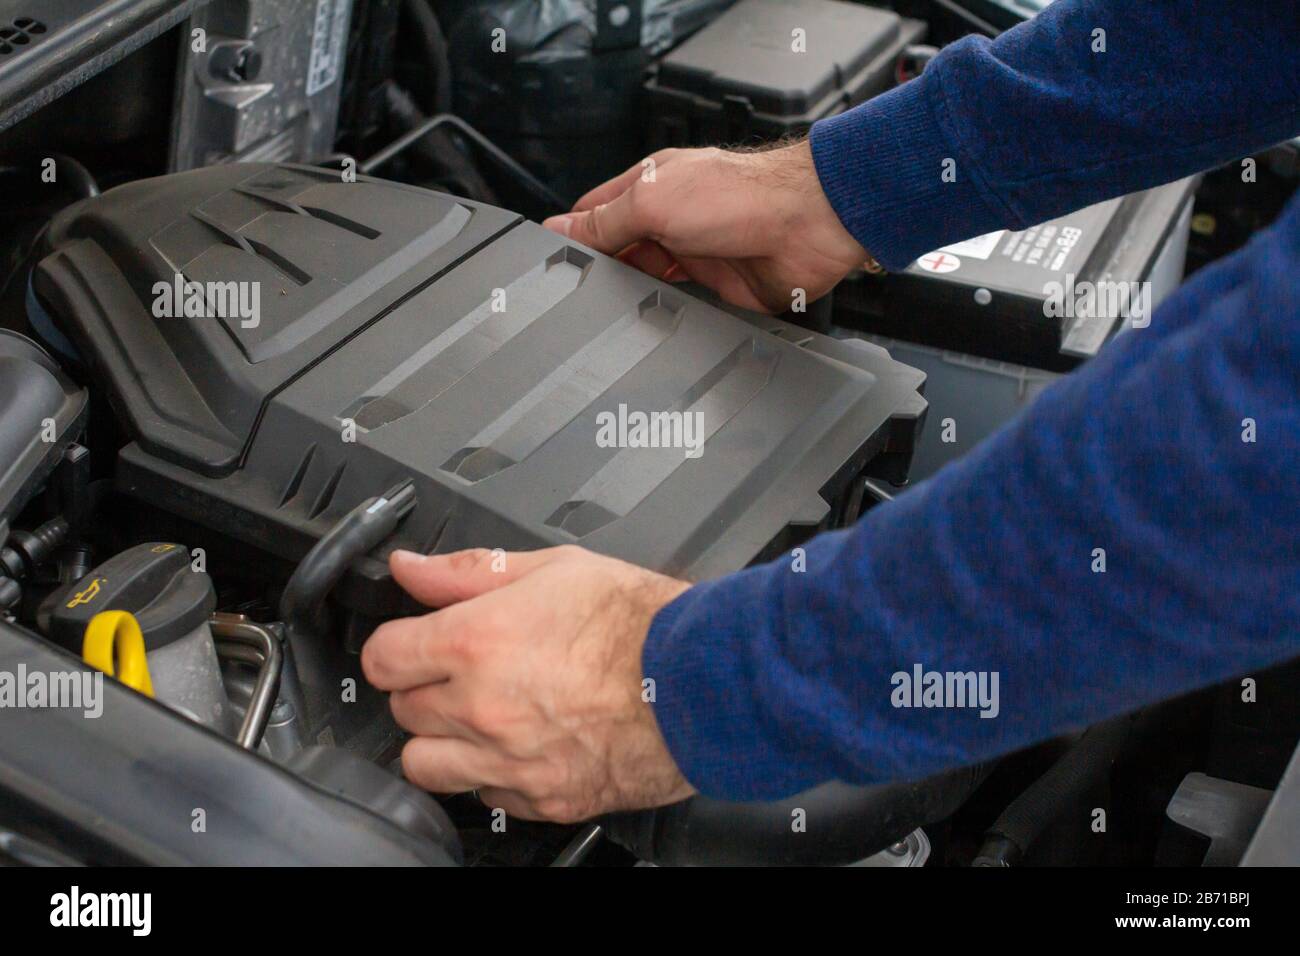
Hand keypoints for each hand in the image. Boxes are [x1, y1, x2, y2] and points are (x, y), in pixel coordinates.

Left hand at [361, 545, 695, 822]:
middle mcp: (481, 708)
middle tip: (463, 672)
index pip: (383, 658)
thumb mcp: (555, 567)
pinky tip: (523, 744)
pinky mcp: (543, 798)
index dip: (396, 646)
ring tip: (480, 717)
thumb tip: (411, 567)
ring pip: (425, 766)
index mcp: (476, 643)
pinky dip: (492, 774)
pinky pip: (484, 795)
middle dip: (425, 689)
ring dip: (442, 741)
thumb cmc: (640, 622)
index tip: (413, 643)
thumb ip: (469, 571)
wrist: (703, 681)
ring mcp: (510, 760)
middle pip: (402, 711)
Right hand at [543, 140, 866, 313]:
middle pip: (620, 252)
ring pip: (649, 281)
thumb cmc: (743, 195)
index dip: (573, 237)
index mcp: (650, 188)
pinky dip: (666, 314)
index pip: (596, 214)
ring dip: (634, 296)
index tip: (550, 263)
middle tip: (577, 298)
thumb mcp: (652, 201)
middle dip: (602, 272)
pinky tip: (653, 324)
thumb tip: (560, 229)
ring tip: (611, 314)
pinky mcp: (719, 286)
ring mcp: (695, 253)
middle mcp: (671, 219)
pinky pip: (683, 305)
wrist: (807, 225)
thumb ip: (605, 221)